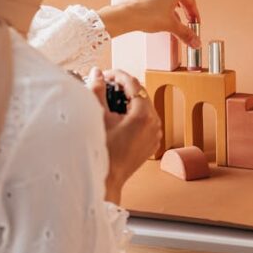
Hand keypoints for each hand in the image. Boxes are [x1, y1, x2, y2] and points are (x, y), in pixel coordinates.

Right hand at [86, 67, 162, 204]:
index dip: (117, 75)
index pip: (133, 83)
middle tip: (106, 85)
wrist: (108, 178)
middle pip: (141, 93)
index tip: (106, 75)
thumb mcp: (98, 117)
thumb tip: (97, 74)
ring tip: (111, 99)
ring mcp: (155, 133)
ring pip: (144, 106)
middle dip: (123, 87)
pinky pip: (146, 120)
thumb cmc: (102, 152)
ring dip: (129, 99)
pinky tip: (119, 116)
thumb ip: (97, 91)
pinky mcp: (152, 141)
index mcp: (143, 115)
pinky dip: (134, 113)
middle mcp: (154, 123)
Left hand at [98, 0, 200, 48]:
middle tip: (186, 19)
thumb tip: (195, 41)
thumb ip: (186, 33)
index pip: (190, 1)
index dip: (194, 14)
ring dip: (171, 2)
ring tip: (172, 13)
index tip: (195, 21)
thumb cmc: (146, 15)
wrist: (126, 15)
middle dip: (184, 9)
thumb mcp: (171, 26)